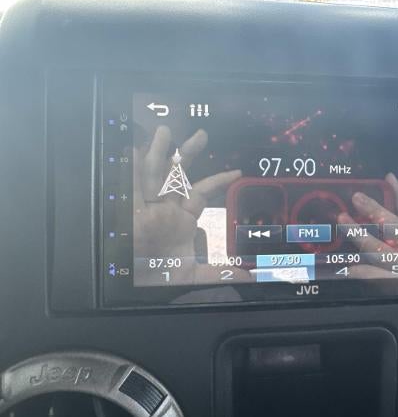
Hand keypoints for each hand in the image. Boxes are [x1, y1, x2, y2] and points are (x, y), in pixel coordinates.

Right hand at [133, 126, 246, 283]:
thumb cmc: (159, 277)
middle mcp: (165, 207)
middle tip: (202, 134)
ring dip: (159, 152)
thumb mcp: (192, 275)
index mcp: (182, 217)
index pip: (203, 192)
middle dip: (188, 153)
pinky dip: (132, 166)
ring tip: (165, 131)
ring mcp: (146, 205)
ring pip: (155, 173)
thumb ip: (218, 274)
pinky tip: (134, 148)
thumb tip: (248, 279)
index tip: (238, 172)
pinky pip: (131, 183)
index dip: (219, 180)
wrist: (133, 285)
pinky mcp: (129, 209)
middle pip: (178, 174)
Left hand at [338, 173, 397, 282]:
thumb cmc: (397, 275)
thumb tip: (360, 210)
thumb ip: (384, 235)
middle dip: (375, 210)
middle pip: (394, 227)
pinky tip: (348, 267)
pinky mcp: (396, 287)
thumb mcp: (395, 252)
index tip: (389, 177)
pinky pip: (375, 276)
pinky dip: (361, 271)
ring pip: (380, 250)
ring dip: (360, 235)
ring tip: (342, 221)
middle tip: (356, 198)